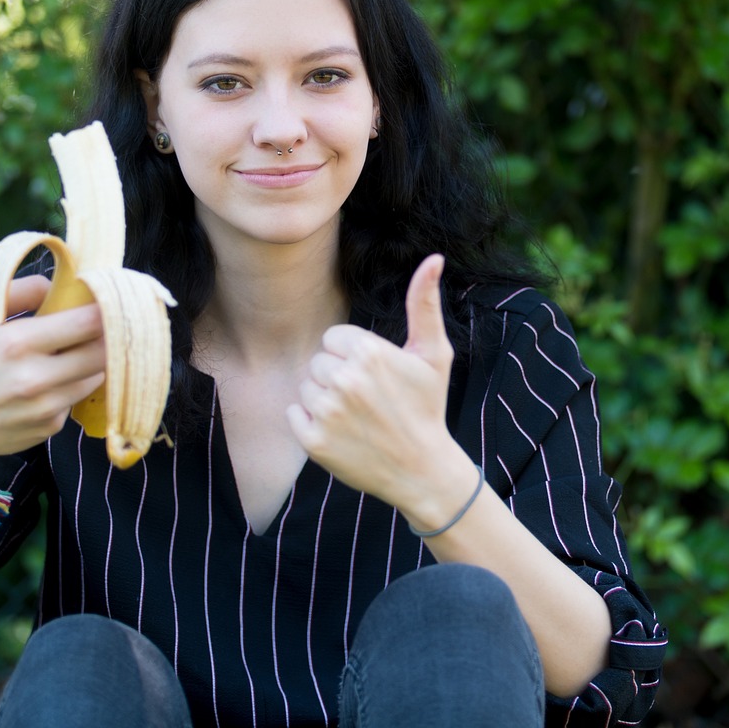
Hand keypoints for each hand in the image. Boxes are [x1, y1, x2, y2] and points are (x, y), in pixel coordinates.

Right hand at [0, 276, 106, 472]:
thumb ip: (21, 289)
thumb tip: (61, 284)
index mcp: (16, 343)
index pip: (87, 323)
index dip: (108, 309)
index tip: (113, 299)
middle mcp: (35, 378)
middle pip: (103, 351)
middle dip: (110, 334)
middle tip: (109, 322)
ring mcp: (46, 406)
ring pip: (97, 374)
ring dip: (94, 360)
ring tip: (76, 349)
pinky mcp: (51, 426)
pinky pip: (78, 396)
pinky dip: (74, 385)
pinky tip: (55, 380)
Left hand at [286, 255, 474, 519]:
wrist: (423, 469)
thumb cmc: (428, 406)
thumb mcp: (434, 354)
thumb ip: (425, 303)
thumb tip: (434, 258)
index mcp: (369, 353)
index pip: (334, 340)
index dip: (353, 357)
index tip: (377, 378)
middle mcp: (345, 380)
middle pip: (318, 363)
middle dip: (338, 378)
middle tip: (369, 401)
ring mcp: (327, 412)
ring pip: (306, 388)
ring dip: (325, 401)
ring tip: (356, 417)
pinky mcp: (314, 441)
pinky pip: (294, 415)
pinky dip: (310, 424)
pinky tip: (341, 433)